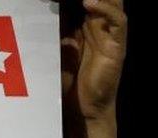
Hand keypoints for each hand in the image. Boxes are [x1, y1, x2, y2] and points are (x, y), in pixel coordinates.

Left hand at [58, 0, 126, 119]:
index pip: (85, 0)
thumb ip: (54, 29)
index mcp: (86, 22)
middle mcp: (100, 24)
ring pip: (112, 1)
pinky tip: (90, 3)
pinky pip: (117, 20)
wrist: (84, 107)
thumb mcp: (57, 48)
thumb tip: (40, 11)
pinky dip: (105, 9)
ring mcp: (111, 33)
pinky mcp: (118, 45)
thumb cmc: (70, 80)